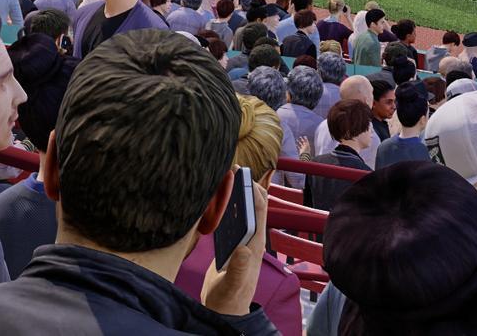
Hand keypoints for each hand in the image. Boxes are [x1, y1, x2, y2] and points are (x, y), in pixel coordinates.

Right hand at [200, 181, 268, 317]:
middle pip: (254, 207)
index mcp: (253, 247)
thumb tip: (244, 250)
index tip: (242, 172)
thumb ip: (237, 270)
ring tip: (226, 175)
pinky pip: (234, 220)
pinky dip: (229, 206)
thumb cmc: (228, 300)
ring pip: (244, 212)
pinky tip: (218, 197)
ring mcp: (242, 242)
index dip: (253, 190)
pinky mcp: (232, 245)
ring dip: (238, 193)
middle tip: (233, 167)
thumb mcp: (231, 287)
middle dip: (247, 185)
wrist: (225, 310)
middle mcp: (251, 241)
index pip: (258, 212)